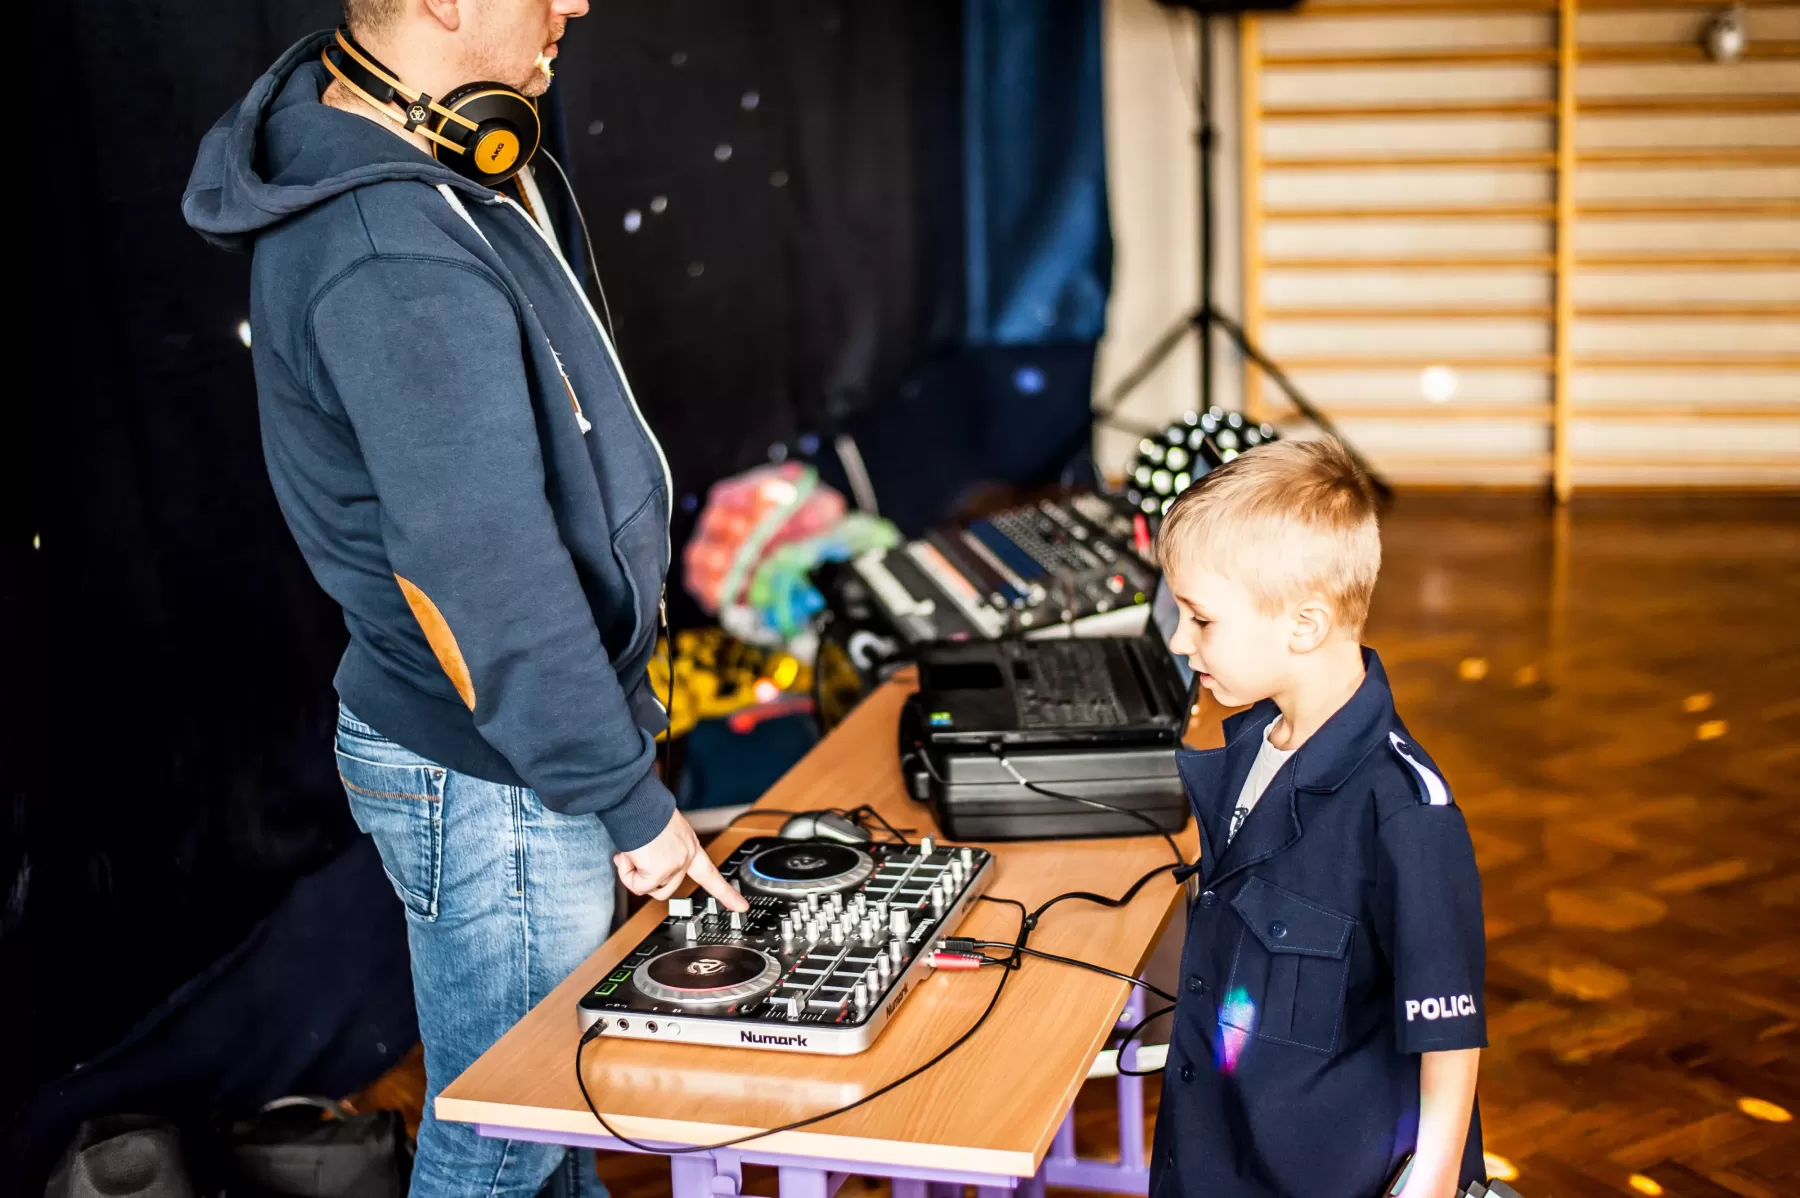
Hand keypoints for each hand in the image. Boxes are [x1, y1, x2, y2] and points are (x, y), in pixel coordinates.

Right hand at [614, 811, 748, 910]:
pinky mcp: (660, 870)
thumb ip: (659, 856)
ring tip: (632, 853)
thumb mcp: (663, 835)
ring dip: (635, 875)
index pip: (712, 875)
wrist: (638, 803)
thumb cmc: (645, 813)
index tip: (741, 906)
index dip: (726, 893)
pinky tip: (627, 857)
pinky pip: (639, 886)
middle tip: (634, 860)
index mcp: (691, 847)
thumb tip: (639, 874)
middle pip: (667, 888)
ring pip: (651, 888)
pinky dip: (627, 875)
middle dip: (645, 879)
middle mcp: (687, 856)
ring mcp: (675, 864)